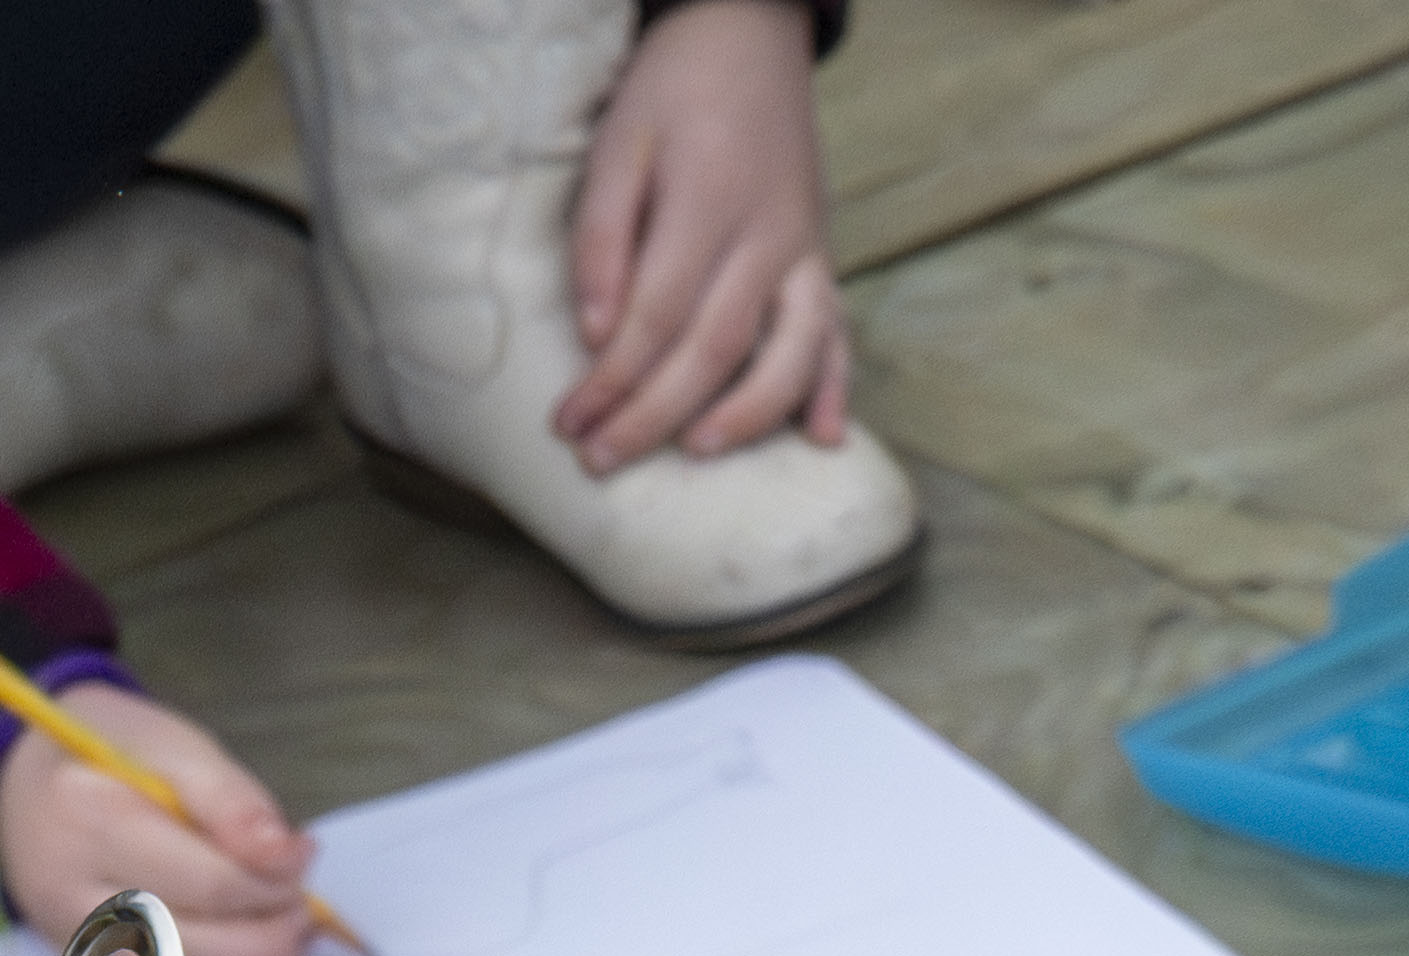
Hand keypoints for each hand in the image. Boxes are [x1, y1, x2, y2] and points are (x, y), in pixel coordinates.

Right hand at [0, 682, 316, 955]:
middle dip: (267, 935)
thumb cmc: (104, 755)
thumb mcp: (172, 745)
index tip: (302, 858)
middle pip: (193, 945)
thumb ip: (232, 800)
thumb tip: (288, 858)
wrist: (23, 784)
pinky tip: (245, 954)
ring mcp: (74, 938)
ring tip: (282, 929)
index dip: (272, 880)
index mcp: (91, 816)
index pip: (207, 880)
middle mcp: (72, 890)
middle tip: (301, 906)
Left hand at [561, 0, 850, 473]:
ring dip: (750, 414)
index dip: (612, 380)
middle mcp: (768, 233)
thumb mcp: (618, 144)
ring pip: (793, 349)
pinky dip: (837, 385)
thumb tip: (595, 334)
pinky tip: (825, 438)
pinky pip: (840, 330)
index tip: (569, 424)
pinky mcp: (822, 256)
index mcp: (711, 200)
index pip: (657, 317)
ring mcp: (804, 248)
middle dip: (656, 413)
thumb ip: (603, 236)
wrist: (748, 37)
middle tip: (602, 460)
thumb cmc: (672, 93)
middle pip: (716, 347)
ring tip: (696, 453)